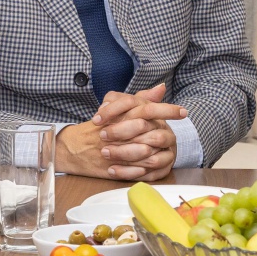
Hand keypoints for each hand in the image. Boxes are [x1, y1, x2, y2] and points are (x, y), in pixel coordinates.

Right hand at [57, 85, 186, 180]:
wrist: (73, 146)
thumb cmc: (100, 126)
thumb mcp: (120, 109)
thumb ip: (141, 98)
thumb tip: (161, 88)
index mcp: (122, 112)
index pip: (147, 108)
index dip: (167, 110)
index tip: (183, 112)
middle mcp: (118, 127)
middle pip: (145, 128)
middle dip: (164, 132)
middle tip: (177, 135)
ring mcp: (113, 146)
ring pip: (139, 149)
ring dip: (154, 151)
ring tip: (164, 152)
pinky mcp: (109, 163)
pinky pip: (129, 167)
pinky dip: (141, 167)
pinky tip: (151, 165)